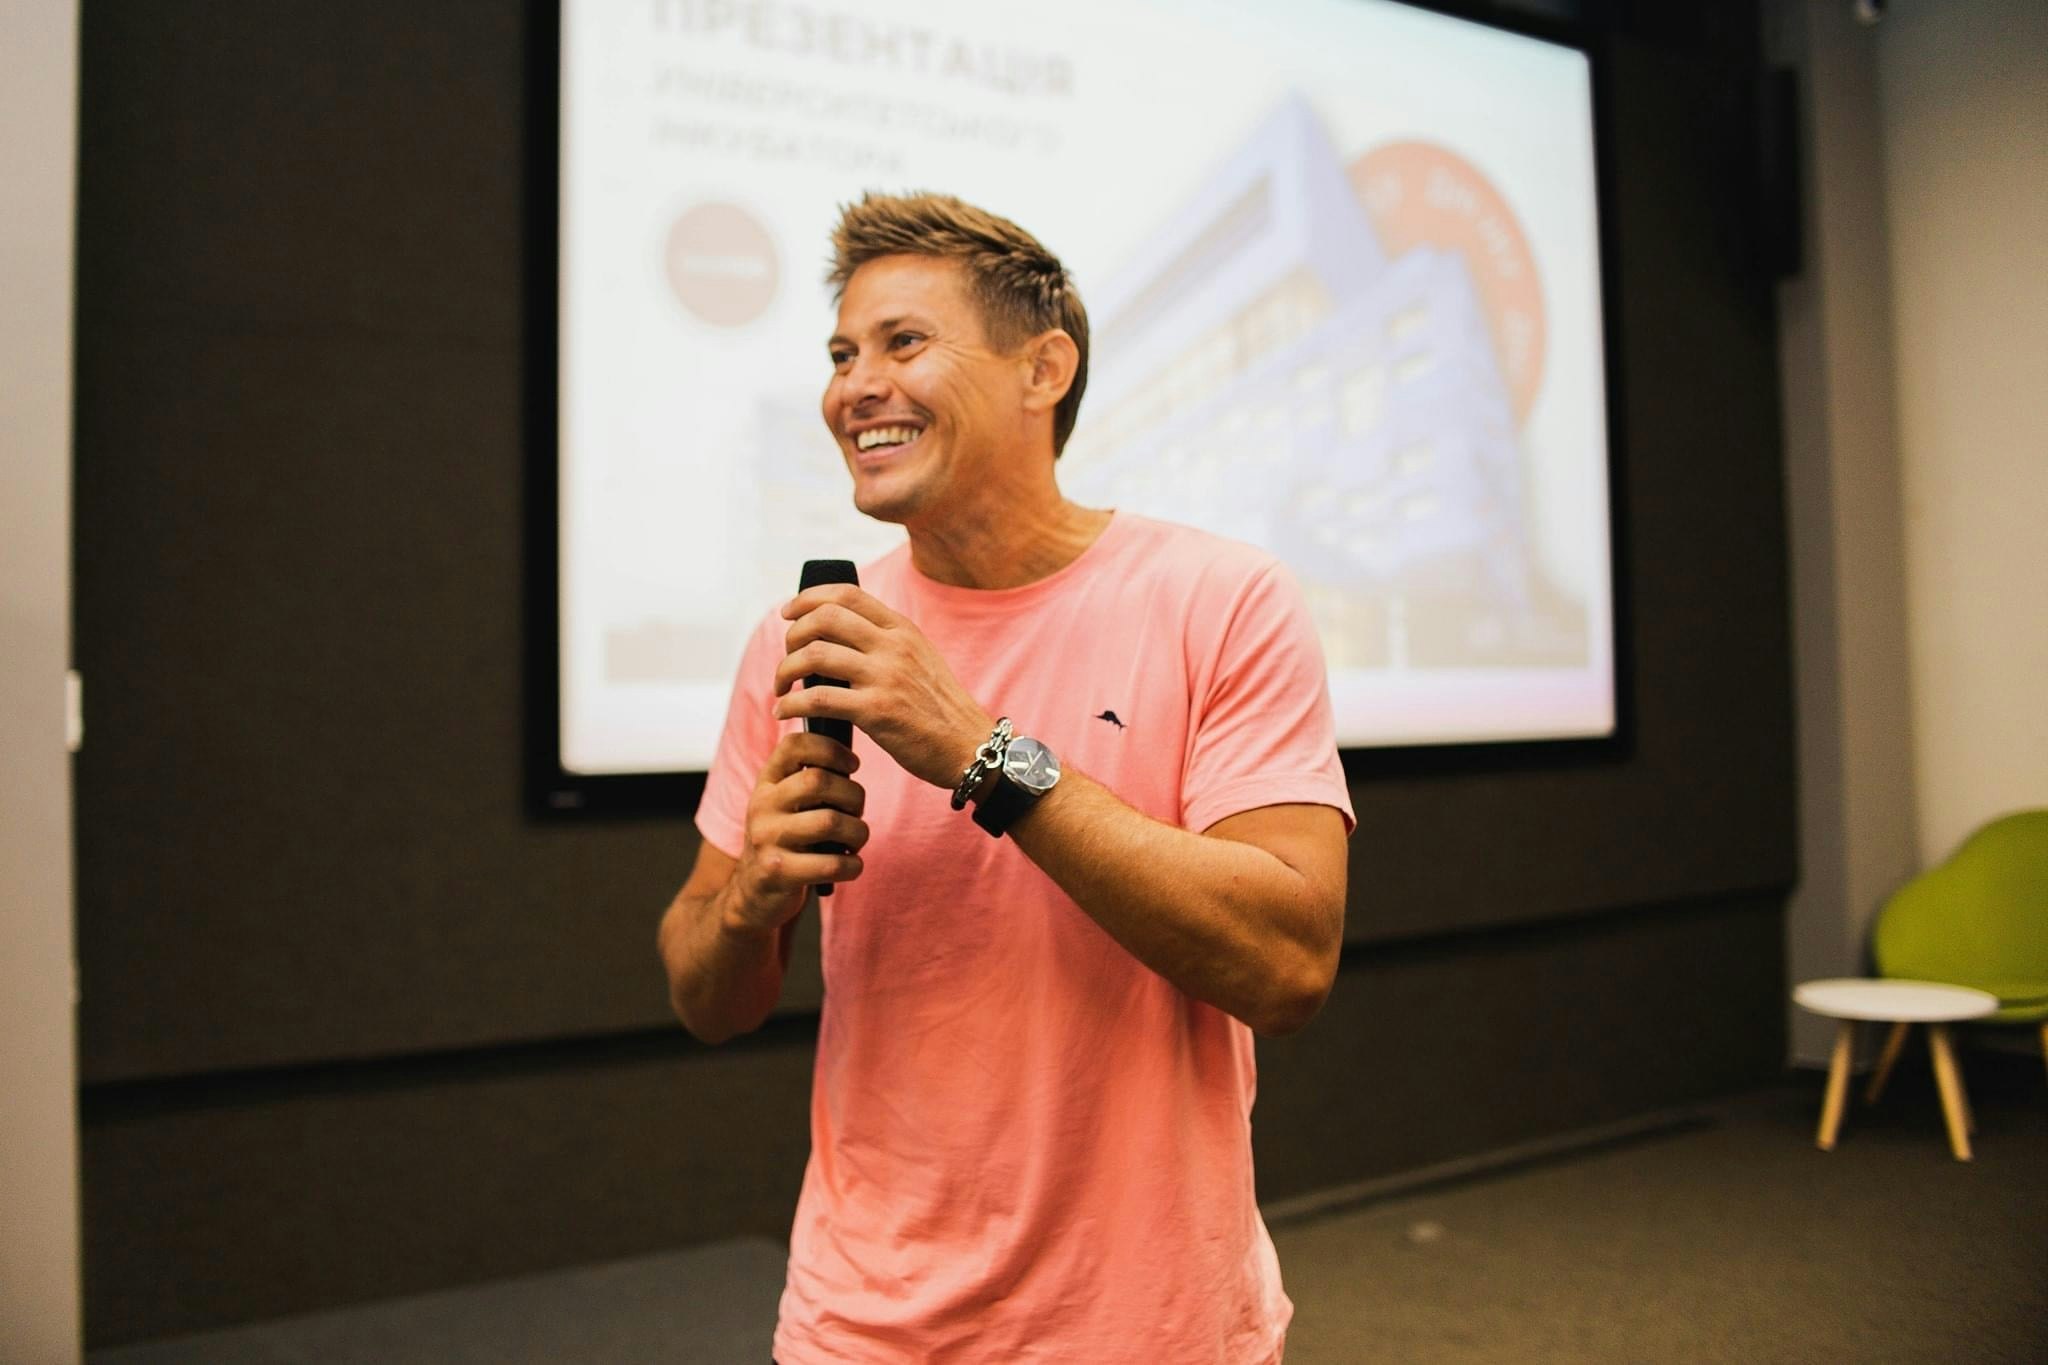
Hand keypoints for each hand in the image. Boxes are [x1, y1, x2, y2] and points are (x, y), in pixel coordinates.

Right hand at [727, 731, 867, 933]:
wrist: (752, 894)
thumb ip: (810, 782)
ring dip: (858, 832)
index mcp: (767, 783)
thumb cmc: (784, 842)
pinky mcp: (778, 873)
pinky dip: (853, 865)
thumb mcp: (784, 805)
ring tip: (856, 841)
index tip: (853, 765)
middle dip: (853, 796)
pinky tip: (851, 865)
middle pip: (818, 781)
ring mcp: (767, 839)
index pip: (794, 745)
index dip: (831, 748)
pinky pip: (832, 863)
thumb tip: (851, 763)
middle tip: (857, 812)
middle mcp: (762, 806)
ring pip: (830, 822)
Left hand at [773, 584, 991, 789]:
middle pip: (824, 618)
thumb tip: (841, 637)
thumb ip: (887, 644)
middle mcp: (893, 646)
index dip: (809, 598)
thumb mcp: (920, 660)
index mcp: (902, 630)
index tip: (789, 613)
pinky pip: (818, 699)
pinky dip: (791, 704)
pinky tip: (784, 712)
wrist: (970, 746)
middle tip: (787, 656)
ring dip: (786, 670)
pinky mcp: (877, 711)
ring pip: (815, 655)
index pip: (847, 595)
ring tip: (781, 688)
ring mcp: (885, 677)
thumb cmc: (941, 710)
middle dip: (793, 634)